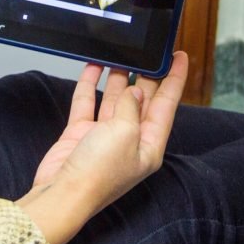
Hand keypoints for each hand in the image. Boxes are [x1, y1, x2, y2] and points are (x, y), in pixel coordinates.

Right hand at [16, 52, 187, 243]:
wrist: (63, 193)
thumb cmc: (98, 174)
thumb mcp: (125, 132)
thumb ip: (131, 106)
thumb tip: (134, 91)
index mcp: (150, 144)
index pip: (167, 104)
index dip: (175, 79)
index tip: (180, 56)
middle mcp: (130, 139)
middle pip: (142, 99)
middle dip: (145, 74)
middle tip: (147, 50)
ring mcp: (105, 136)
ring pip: (115, 98)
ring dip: (117, 76)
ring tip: (120, 53)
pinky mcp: (82, 133)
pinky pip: (88, 102)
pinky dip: (90, 84)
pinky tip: (92, 67)